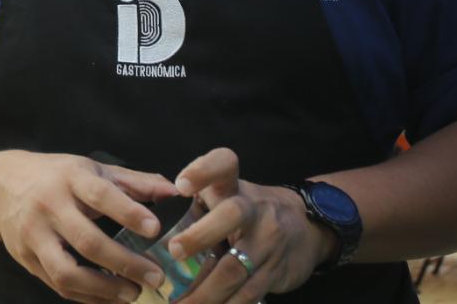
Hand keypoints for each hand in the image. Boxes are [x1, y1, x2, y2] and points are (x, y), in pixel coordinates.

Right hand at [0, 150, 175, 303]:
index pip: (100, 195)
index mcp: (69, 178)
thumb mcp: (91, 169)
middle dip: (124, 263)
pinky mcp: (26, 259)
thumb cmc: (56, 176)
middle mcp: (48, 206)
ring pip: (67, 271)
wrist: (0, 186)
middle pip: (87, 240)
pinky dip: (87, 297)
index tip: (155, 228)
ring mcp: (34, 236)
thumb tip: (173, 190)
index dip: (128, 211)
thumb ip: (133, 182)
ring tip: (133, 294)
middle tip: (155, 276)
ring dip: (104, 289)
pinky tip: (110, 298)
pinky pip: (58, 285)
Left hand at [163, 149, 336, 303]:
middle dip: (200, 235)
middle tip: (173, 251)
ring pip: (235, 268)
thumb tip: (148, 227)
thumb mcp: (229, 197)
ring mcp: (267, 242)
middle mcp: (253, 210)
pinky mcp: (275, 272)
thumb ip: (199, 206)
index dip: (203, 171)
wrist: (307, 227)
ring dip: (204, 292)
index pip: (223, 165)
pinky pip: (247, 294)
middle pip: (231, 216)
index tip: (181, 185)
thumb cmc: (249, 212)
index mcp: (233, 187)